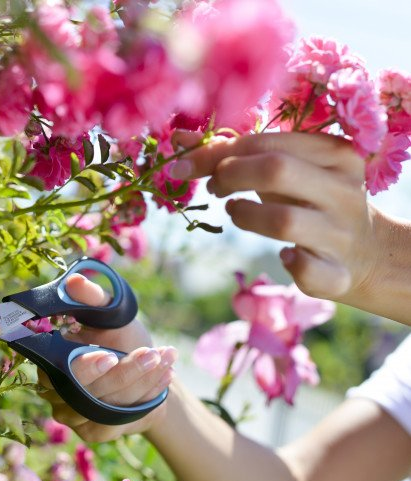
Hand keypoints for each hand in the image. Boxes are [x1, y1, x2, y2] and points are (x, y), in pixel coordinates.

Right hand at [36, 273, 176, 441]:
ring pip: (108, 408)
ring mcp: (73, 416)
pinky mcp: (94, 432)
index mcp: (49, 360)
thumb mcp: (110, 312)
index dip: (85, 367)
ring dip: (142, 384)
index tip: (110, 356)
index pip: (59, 371)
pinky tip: (164, 379)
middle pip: (87, 394)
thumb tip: (75, 282)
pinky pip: (121, 422)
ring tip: (167, 360)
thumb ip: (92, 298)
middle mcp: (54, 393)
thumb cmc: (119, 333)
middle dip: (125, 374)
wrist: (143, 365)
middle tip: (153, 355)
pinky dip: (147, 400)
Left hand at [171, 131, 378, 301]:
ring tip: (235, 212)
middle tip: (214, 189)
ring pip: (283, 221)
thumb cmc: (310, 200)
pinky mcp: (340, 273)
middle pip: (276, 171)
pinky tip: (284, 256)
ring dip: (245, 216)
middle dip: (229, 175)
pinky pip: (308, 270)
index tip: (183, 165)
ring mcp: (342, 233)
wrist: (367, 252)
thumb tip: (180, 140)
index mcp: (335, 154)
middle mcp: (344, 190)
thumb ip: (235, 153)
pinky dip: (291, 265)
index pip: (266, 142)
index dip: (216, 153)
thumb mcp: (284, 170)